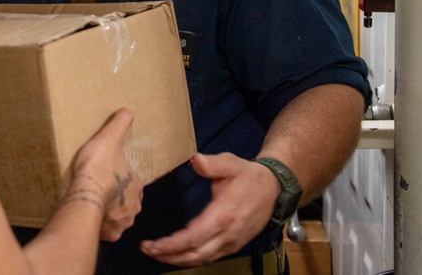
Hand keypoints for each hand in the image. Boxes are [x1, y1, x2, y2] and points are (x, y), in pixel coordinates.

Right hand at [67, 108, 142, 241]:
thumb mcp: (110, 137)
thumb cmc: (100, 165)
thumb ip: (120, 123)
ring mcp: (121, 223)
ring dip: (108, 214)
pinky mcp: (108, 234)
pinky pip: (104, 231)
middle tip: (101, 193)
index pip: (133, 184)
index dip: (122, 180)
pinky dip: (98, 226)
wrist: (87, 193)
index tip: (109, 177)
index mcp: (136, 186)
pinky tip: (87, 217)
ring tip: (93, 206)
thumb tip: (128, 110)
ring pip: (117, 219)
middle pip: (127, 203)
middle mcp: (133, 207)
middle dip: (117, 200)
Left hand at [139, 153, 277, 265]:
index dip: (172, 245)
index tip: (153, 245)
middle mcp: (227, 234)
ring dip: (178, 260)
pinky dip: (192, 258)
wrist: (274, 189)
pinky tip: (179, 254)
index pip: (193, 237)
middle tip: (147, 250)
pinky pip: (210, 257)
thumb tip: (196, 161)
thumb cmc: (248, 176)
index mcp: (223, 215)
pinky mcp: (233, 245)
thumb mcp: (231, 163)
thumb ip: (212, 164)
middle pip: (195, 254)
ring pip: (202, 259)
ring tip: (157, 254)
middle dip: (169, 256)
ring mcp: (231, 242)